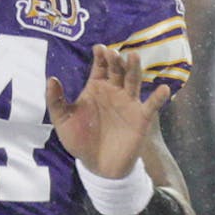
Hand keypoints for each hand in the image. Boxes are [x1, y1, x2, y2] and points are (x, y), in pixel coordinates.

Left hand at [47, 44, 169, 177]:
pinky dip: (158, 97)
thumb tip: (51, 79)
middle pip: (117, 70)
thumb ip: (56, 101)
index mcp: (97, 87)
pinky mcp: (141, 118)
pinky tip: (163, 89)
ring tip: (133, 57)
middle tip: (113, 54)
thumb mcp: (63, 121)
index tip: (98, 48)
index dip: (100, 56)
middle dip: (116, 61)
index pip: (100, 67)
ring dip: (134, 69)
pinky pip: (151, 105)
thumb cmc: (80, 140)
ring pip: (134, 81)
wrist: (98, 166)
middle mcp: (114, 91)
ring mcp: (129, 103)